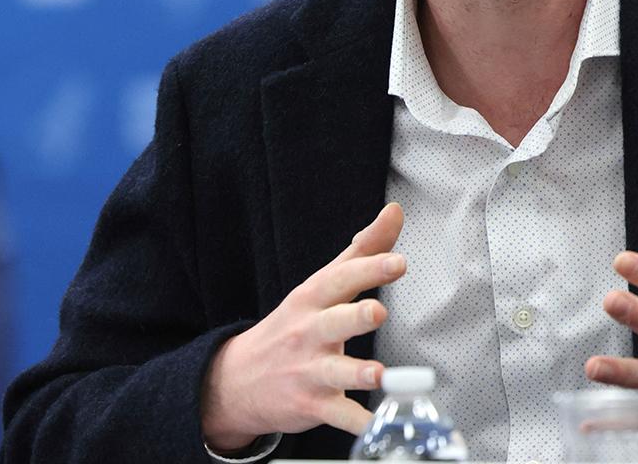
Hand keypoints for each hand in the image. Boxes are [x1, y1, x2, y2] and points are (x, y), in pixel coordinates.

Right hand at [201, 202, 405, 451]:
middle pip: (333, 322)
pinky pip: (338, 416)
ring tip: (379, 375)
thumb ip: (363, 249)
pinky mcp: (312, 405)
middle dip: (355, 317)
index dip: (370, 268)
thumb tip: (394, 212)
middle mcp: (310, 332)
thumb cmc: (295, 323)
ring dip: (357, 374)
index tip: (398, 261)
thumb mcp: (323, 283)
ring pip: (334, 373)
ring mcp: (309, 371)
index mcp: (314, 298)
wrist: (238, 380)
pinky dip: (358, 423)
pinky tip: (377, 425)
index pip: (342, 278)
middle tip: (377, 312)